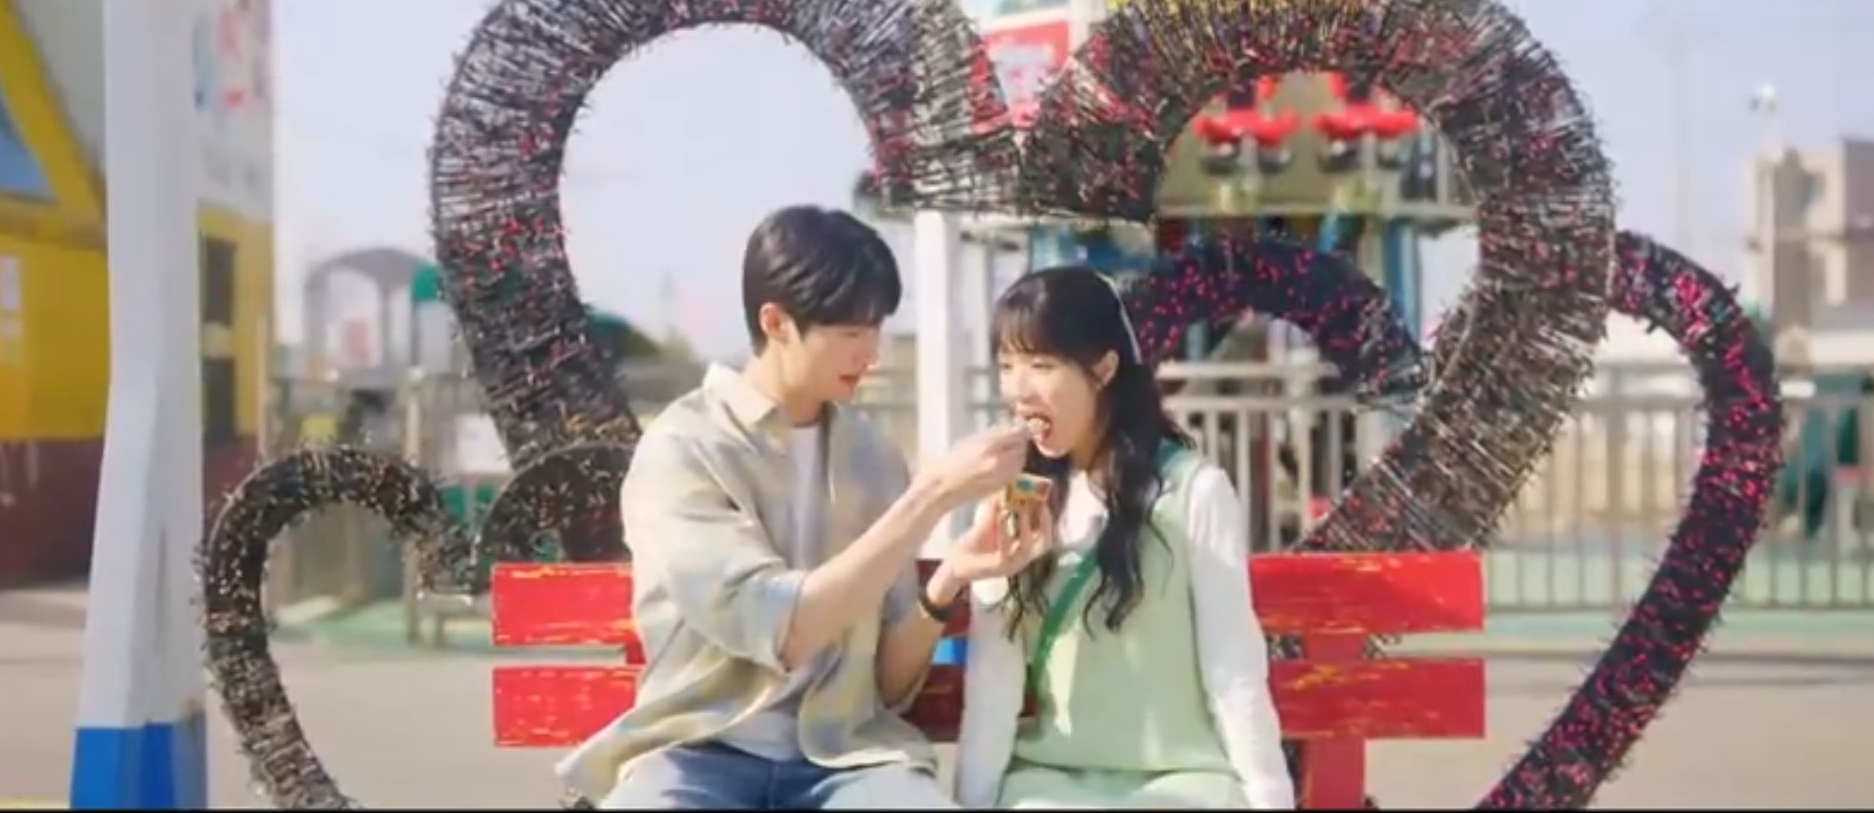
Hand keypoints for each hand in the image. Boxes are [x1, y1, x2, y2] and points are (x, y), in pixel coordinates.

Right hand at [921, 424, 1029, 506]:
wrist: (944, 487)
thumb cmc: (952, 461)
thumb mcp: (971, 440)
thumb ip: (993, 434)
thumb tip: (1011, 428)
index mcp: (989, 446)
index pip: (1017, 434)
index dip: (1021, 429)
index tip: (1020, 426)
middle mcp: (999, 462)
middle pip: (1021, 447)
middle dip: (1019, 441)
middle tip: (1012, 437)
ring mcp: (1002, 476)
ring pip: (1020, 460)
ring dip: (1017, 453)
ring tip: (1006, 449)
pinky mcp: (1002, 485)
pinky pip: (1015, 471)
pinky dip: (1013, 464)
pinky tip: (1002, 462)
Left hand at [939, 494, 1054, 585]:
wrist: (954, 565)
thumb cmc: (973, 546)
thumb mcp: (988, 524)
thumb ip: (997, 510)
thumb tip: (1004, 487)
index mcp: (1022, 550)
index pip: (1044, 536)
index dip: (1048, 519)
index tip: (1043, 499)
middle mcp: (1021, 560)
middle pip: (1044, 543)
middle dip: (1045, 523)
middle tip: (1040, 503)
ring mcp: (1011, 566)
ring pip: (1027, 547)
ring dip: (1025, 526)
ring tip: (1021, 507)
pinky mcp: (997, 569)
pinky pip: (1006, 550)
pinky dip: (1005, 532)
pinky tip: (1001, 517)